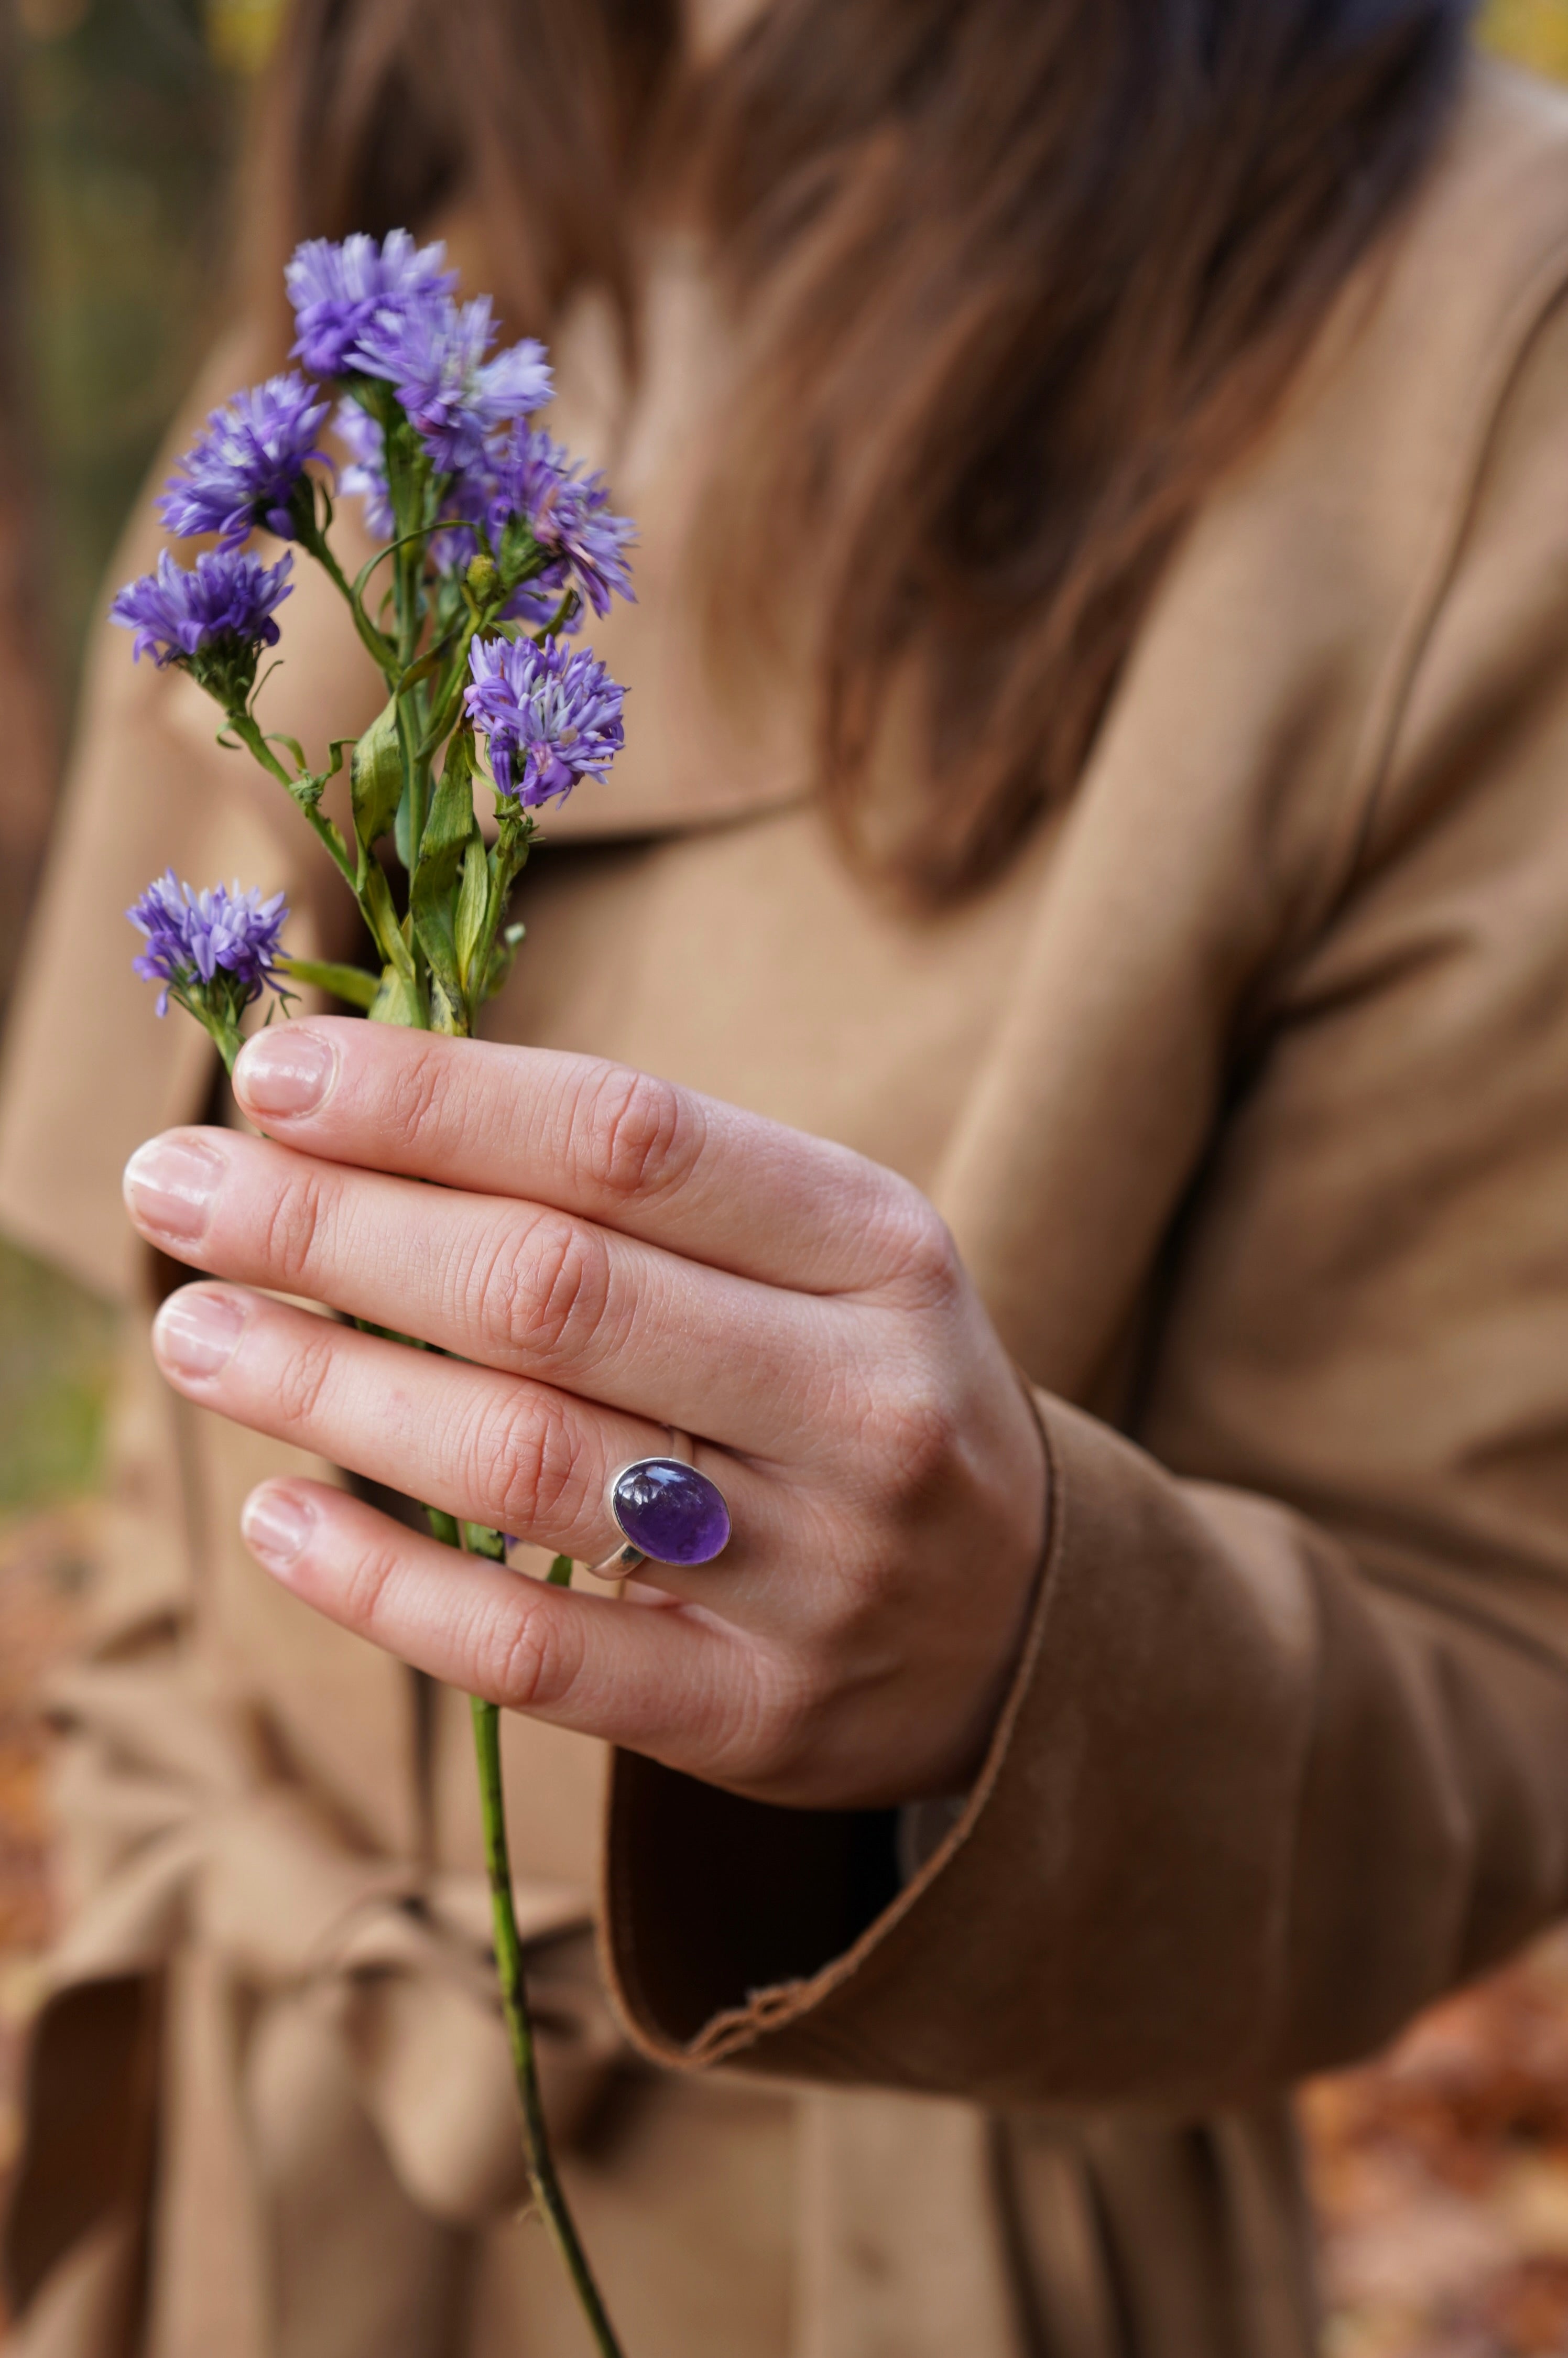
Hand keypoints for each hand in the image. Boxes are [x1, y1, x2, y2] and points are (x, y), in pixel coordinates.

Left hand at [122, 1021, 1047, 1808]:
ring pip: (524, 1464)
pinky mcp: (753, 1713)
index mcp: (879, 1248)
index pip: (627, 1140)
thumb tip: (359, 1127)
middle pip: (552, 1290)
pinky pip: (534, 1652)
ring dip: (329, 1389)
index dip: (432, 1099)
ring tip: (195, 1335)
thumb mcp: (819, 1256)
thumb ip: (636, 1193)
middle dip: (334, 1228)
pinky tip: (278, 1516)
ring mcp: (816, 1570)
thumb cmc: (863, 1390)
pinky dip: (385, 1583)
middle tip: (175, 1190)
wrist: (1028, 1625)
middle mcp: (862, 1399)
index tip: (275, 1077)